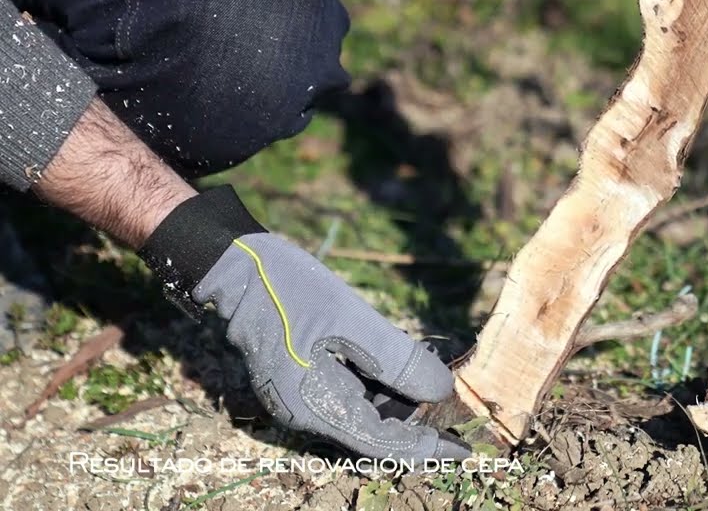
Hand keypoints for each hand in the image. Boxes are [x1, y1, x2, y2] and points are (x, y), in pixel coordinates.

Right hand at [139, 187, 466, 460]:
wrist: (234, 266)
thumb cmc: (290, 290)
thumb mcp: (353, 320)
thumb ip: (398, 360)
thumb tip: (441, 390)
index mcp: (314, 407)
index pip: (380, 443)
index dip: (425, 448)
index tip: (464, 450)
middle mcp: (305, 412)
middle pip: (372, 433)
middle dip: (415, 424)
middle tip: (455, 408)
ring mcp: (299, 397)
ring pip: (362, 414)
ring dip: (398, 402)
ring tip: (434, 383)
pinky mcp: (299, 379)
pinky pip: (348, 396)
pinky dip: (378, 387)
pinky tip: (402, 368)